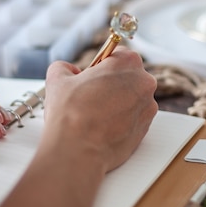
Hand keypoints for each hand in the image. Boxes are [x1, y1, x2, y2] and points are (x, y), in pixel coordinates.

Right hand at [43, 46, 157, 171]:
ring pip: (132, 98)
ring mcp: (148, 107)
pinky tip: (103, 126)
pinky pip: (134, 118)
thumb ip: (65, 67)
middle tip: (92, 96)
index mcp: (128, 62)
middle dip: (112, 84)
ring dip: (118, 102)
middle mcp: (144, 82)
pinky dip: (121, 120)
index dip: (103, 65)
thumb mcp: (58, 79)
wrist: (78, 151)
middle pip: (128, 77)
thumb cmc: (70, 114)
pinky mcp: (146, 128)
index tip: (93, 75)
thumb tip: (70, 71)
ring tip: (95, 114)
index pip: (118, 55)